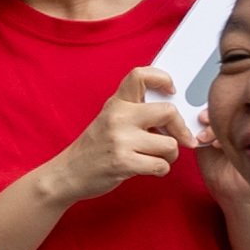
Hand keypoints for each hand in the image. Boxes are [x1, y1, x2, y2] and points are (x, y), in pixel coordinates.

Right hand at [46, 70, 193, 204]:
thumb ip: (136, 111)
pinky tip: (149, 168)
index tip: (171, 92)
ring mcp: (120, 140)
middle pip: (168, 112)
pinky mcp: (123, 162)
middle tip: (181, 138)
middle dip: (180, 128)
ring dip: (171, 155)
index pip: (140, 75)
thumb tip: (174, 111)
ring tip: (159, 157)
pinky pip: (161, 165)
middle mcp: (118, 117)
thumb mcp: (110, 119)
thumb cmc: (95, 147)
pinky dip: (161, 169)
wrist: (68, 173)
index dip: (162, 78)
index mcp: (116, 103)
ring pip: (170, 144)